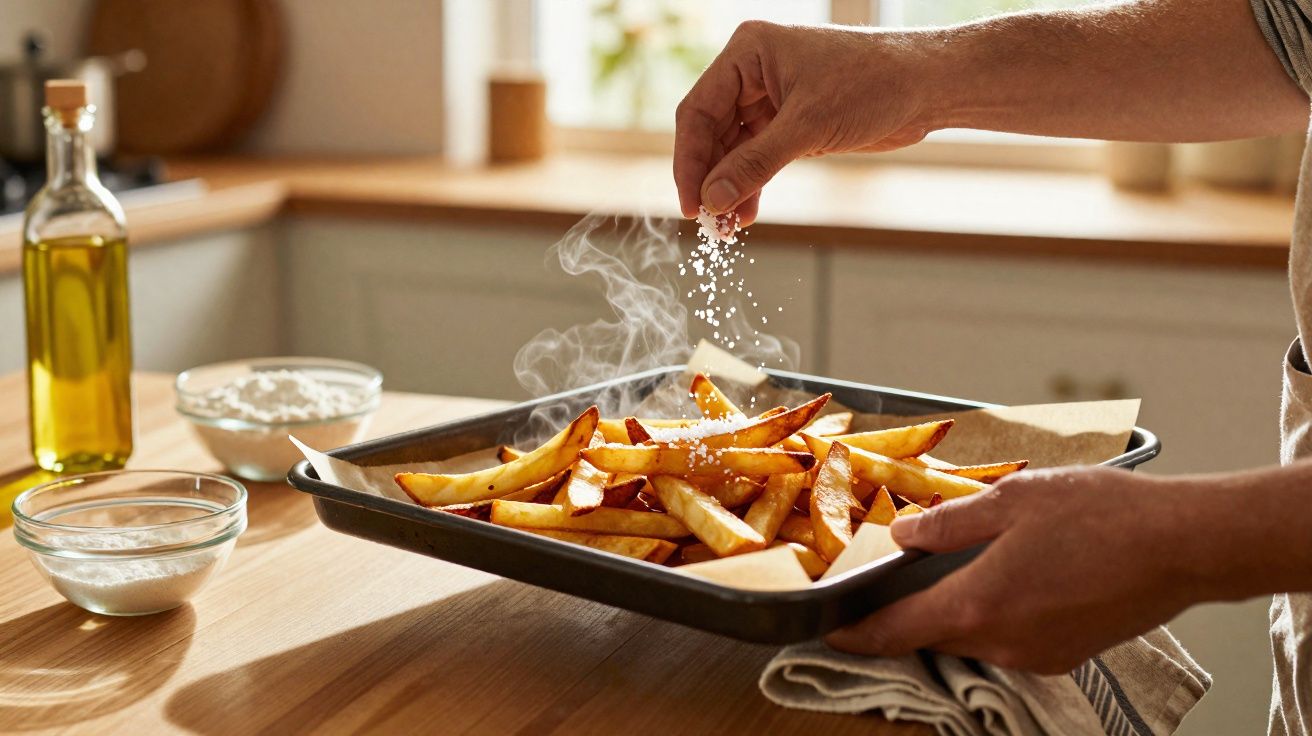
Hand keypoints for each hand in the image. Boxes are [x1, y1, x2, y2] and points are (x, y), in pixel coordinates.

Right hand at [673, 21, 940, 224]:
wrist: (927, 85)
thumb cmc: (874, 83)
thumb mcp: (808, 126)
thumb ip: (755, 164)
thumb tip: (713, 200)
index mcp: (747, 53)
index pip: (698, 111)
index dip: (689, 162)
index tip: (692, 204)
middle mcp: (752, 72)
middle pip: (710, 133)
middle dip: (709, 179)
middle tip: (708, 222)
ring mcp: (770, 98)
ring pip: (732, 150)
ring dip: (728, 188)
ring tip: (726, 227)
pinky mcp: (790, 123)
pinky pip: (756, 158)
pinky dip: (750, 185)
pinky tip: (745, 214)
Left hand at [825, 466, 1211, 673]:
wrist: (1185, 546)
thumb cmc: (1101, 515)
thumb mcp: (1012, 500)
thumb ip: (948, 522)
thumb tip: (903, 535)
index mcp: (978, 607)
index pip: (894, 633)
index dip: (853, 633)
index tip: (826, 629)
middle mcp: (1002, 644)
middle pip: (930, 635)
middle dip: (903, 612)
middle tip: (885, 578)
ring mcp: (1037, 655)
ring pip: (970, 636)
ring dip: (951, 609)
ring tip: (947, 566)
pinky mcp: (1065, 654)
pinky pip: (1007, 638)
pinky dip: (990, 613)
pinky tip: (1002, 574)